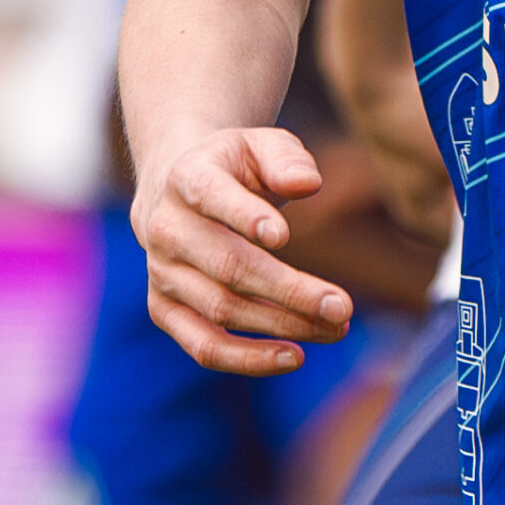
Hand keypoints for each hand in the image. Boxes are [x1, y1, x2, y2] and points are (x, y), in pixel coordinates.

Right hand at [132, 127, 355, 374]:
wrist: (173, 188)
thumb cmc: (233, 167)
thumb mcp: (260, 145)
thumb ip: (286, 159)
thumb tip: (308, 183)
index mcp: (187, 178)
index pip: (211, 196)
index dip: (243, 216)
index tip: (283, 235)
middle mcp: (166, 228)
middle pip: (228, 266)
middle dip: (289, 290)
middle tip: (342, 307)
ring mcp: (162, 273)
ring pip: (221, 310)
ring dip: (282, 325)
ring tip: (336, 329)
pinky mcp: (164, 309)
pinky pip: (203, 346)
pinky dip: (246, 359)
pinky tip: (293, 357)